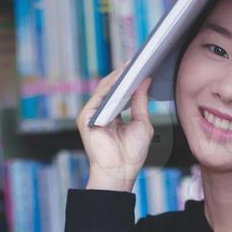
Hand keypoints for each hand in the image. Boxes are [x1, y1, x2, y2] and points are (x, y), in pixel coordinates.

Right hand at [77, 62, 153, 192]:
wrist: (119, 173)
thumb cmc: (131, 154)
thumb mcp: (143, 124)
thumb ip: (141, 102)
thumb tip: (146, 81)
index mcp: (114, 115)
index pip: (121, 92)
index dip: (131, 78)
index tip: (143, 65)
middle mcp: (102, 113)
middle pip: (112, 87)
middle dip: (124, 73)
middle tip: (139, 59)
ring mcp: (92, 115)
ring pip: (104, 88)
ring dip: (118, 75)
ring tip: (133, 64)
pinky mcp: (85, 118)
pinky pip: (98, 96)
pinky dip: (110, 86)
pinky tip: (122, 77)